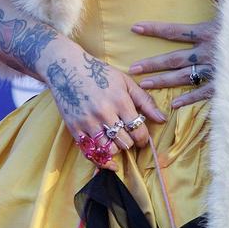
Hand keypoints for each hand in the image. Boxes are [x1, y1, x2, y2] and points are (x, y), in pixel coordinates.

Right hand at [42, 39, 166, 166]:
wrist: (66, 68)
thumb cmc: (100, 73)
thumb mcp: (125, 82)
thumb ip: (145, 101)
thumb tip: (162, 119)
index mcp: (120, 101)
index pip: (138, 130)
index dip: (143, 138)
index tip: (142, 138)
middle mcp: (104, 113)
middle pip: (124, 142)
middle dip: (130, 143)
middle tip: (129, 139)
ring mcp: (87, 121)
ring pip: (107, 149)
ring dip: (115, 150)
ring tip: (116, 143)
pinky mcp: (74, 127)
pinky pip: (88, 152)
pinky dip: (99, 159)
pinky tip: (106, 159)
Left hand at [126, 0, 224, 109]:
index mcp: (207, 32)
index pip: (175, 31)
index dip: (154, 29)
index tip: (135, 28)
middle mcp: (207, 52)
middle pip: (173, 59)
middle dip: (151, 64)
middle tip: (132, 70)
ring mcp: (216, 70)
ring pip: (184, 78)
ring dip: (163, 82)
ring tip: (144, 86)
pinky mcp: (226, 84)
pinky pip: (203, 94)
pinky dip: (189, 99)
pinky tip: (175, 106)